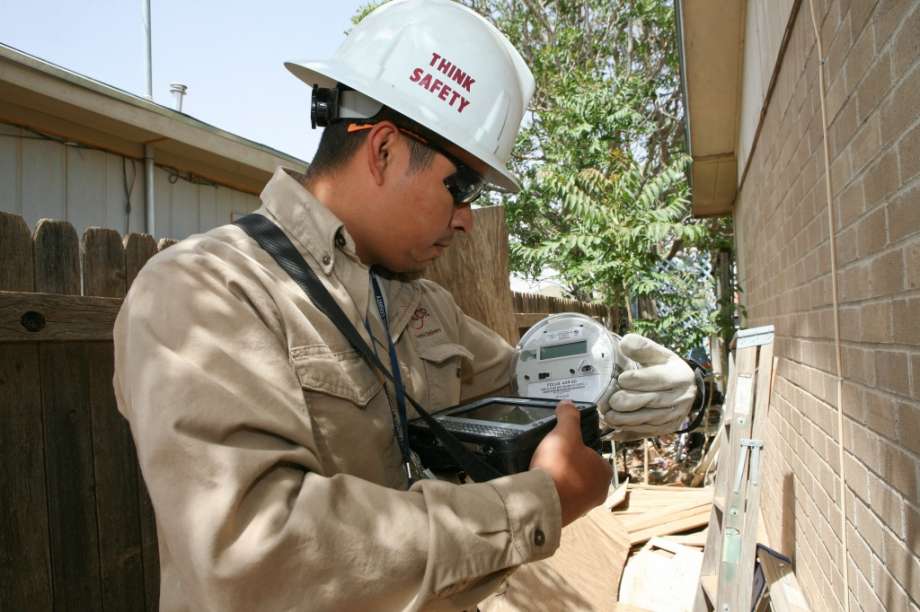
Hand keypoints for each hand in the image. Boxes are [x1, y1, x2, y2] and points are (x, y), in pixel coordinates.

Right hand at [530, 401, 611, 525]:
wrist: (543, 501)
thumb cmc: (560, 465)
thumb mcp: (564, 433)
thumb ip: (568, 417)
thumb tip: (568, 403)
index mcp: (605, 471)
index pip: (594, 455)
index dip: (578, 449)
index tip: (562, 447)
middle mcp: (600, 492)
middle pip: (582, 472)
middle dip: (569, 466)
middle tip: (552, 458)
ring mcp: (584, 507)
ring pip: (572, 487)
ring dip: (560, 480)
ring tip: (544, 472)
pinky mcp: (568, 517)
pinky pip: (561, 500)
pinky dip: (553, 492)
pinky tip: (542, 486)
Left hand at [601, 334, 695, 437]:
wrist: (683, 389)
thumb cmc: (666, 368)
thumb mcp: (659, 354)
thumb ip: (642, 347)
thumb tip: (624, 343)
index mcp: (680, 376)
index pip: (658, 379)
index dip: (637, 380)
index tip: (621, 379)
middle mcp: (681, 398)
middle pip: (651, 402)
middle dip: (627, 402)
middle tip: (610, 401)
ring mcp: (675, 416)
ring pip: (647, 421)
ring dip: (624, 420)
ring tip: (607, 415)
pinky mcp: (667, 429)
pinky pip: (646, 432)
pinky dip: (628, 432)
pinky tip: (613, 428)